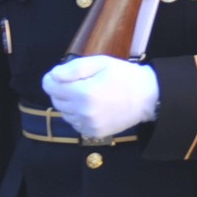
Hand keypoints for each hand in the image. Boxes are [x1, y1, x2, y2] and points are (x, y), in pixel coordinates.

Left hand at [41, 56, 158, 138]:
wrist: (147, 98)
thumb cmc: (124, 76)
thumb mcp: (100, 63)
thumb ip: (73, 69)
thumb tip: (53, 76)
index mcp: (83, 93)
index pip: (50, 86)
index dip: (52, 78)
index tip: (60, 74)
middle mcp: (83, 112)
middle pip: (56, 100)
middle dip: (60, 90)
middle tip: (76, 82)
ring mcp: (88, 125)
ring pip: (64, 113)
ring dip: (68, 103)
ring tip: (85, 94)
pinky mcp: (94, 133)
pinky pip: (75, 123)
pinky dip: (77, 115)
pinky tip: (90, 107)